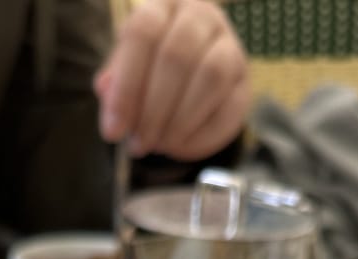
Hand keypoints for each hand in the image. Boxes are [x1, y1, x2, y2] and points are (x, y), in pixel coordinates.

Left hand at [94, 0, 249, 161]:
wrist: (187, 83)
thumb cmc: (148, 75)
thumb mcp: (124, 78)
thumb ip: (114, 90)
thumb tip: (112, 110)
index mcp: (163, 7)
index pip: (143, 32)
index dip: (126, 86)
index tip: (114, 130)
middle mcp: (200, 16)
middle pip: (178, 55)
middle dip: (153, 110)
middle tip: (140, 144)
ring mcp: (229, 45)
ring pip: (211, 76)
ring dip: (180, 121)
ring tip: (161, 144)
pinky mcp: (245, 81)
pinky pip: (231, 107)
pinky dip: (202, 135)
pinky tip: (182, 146)